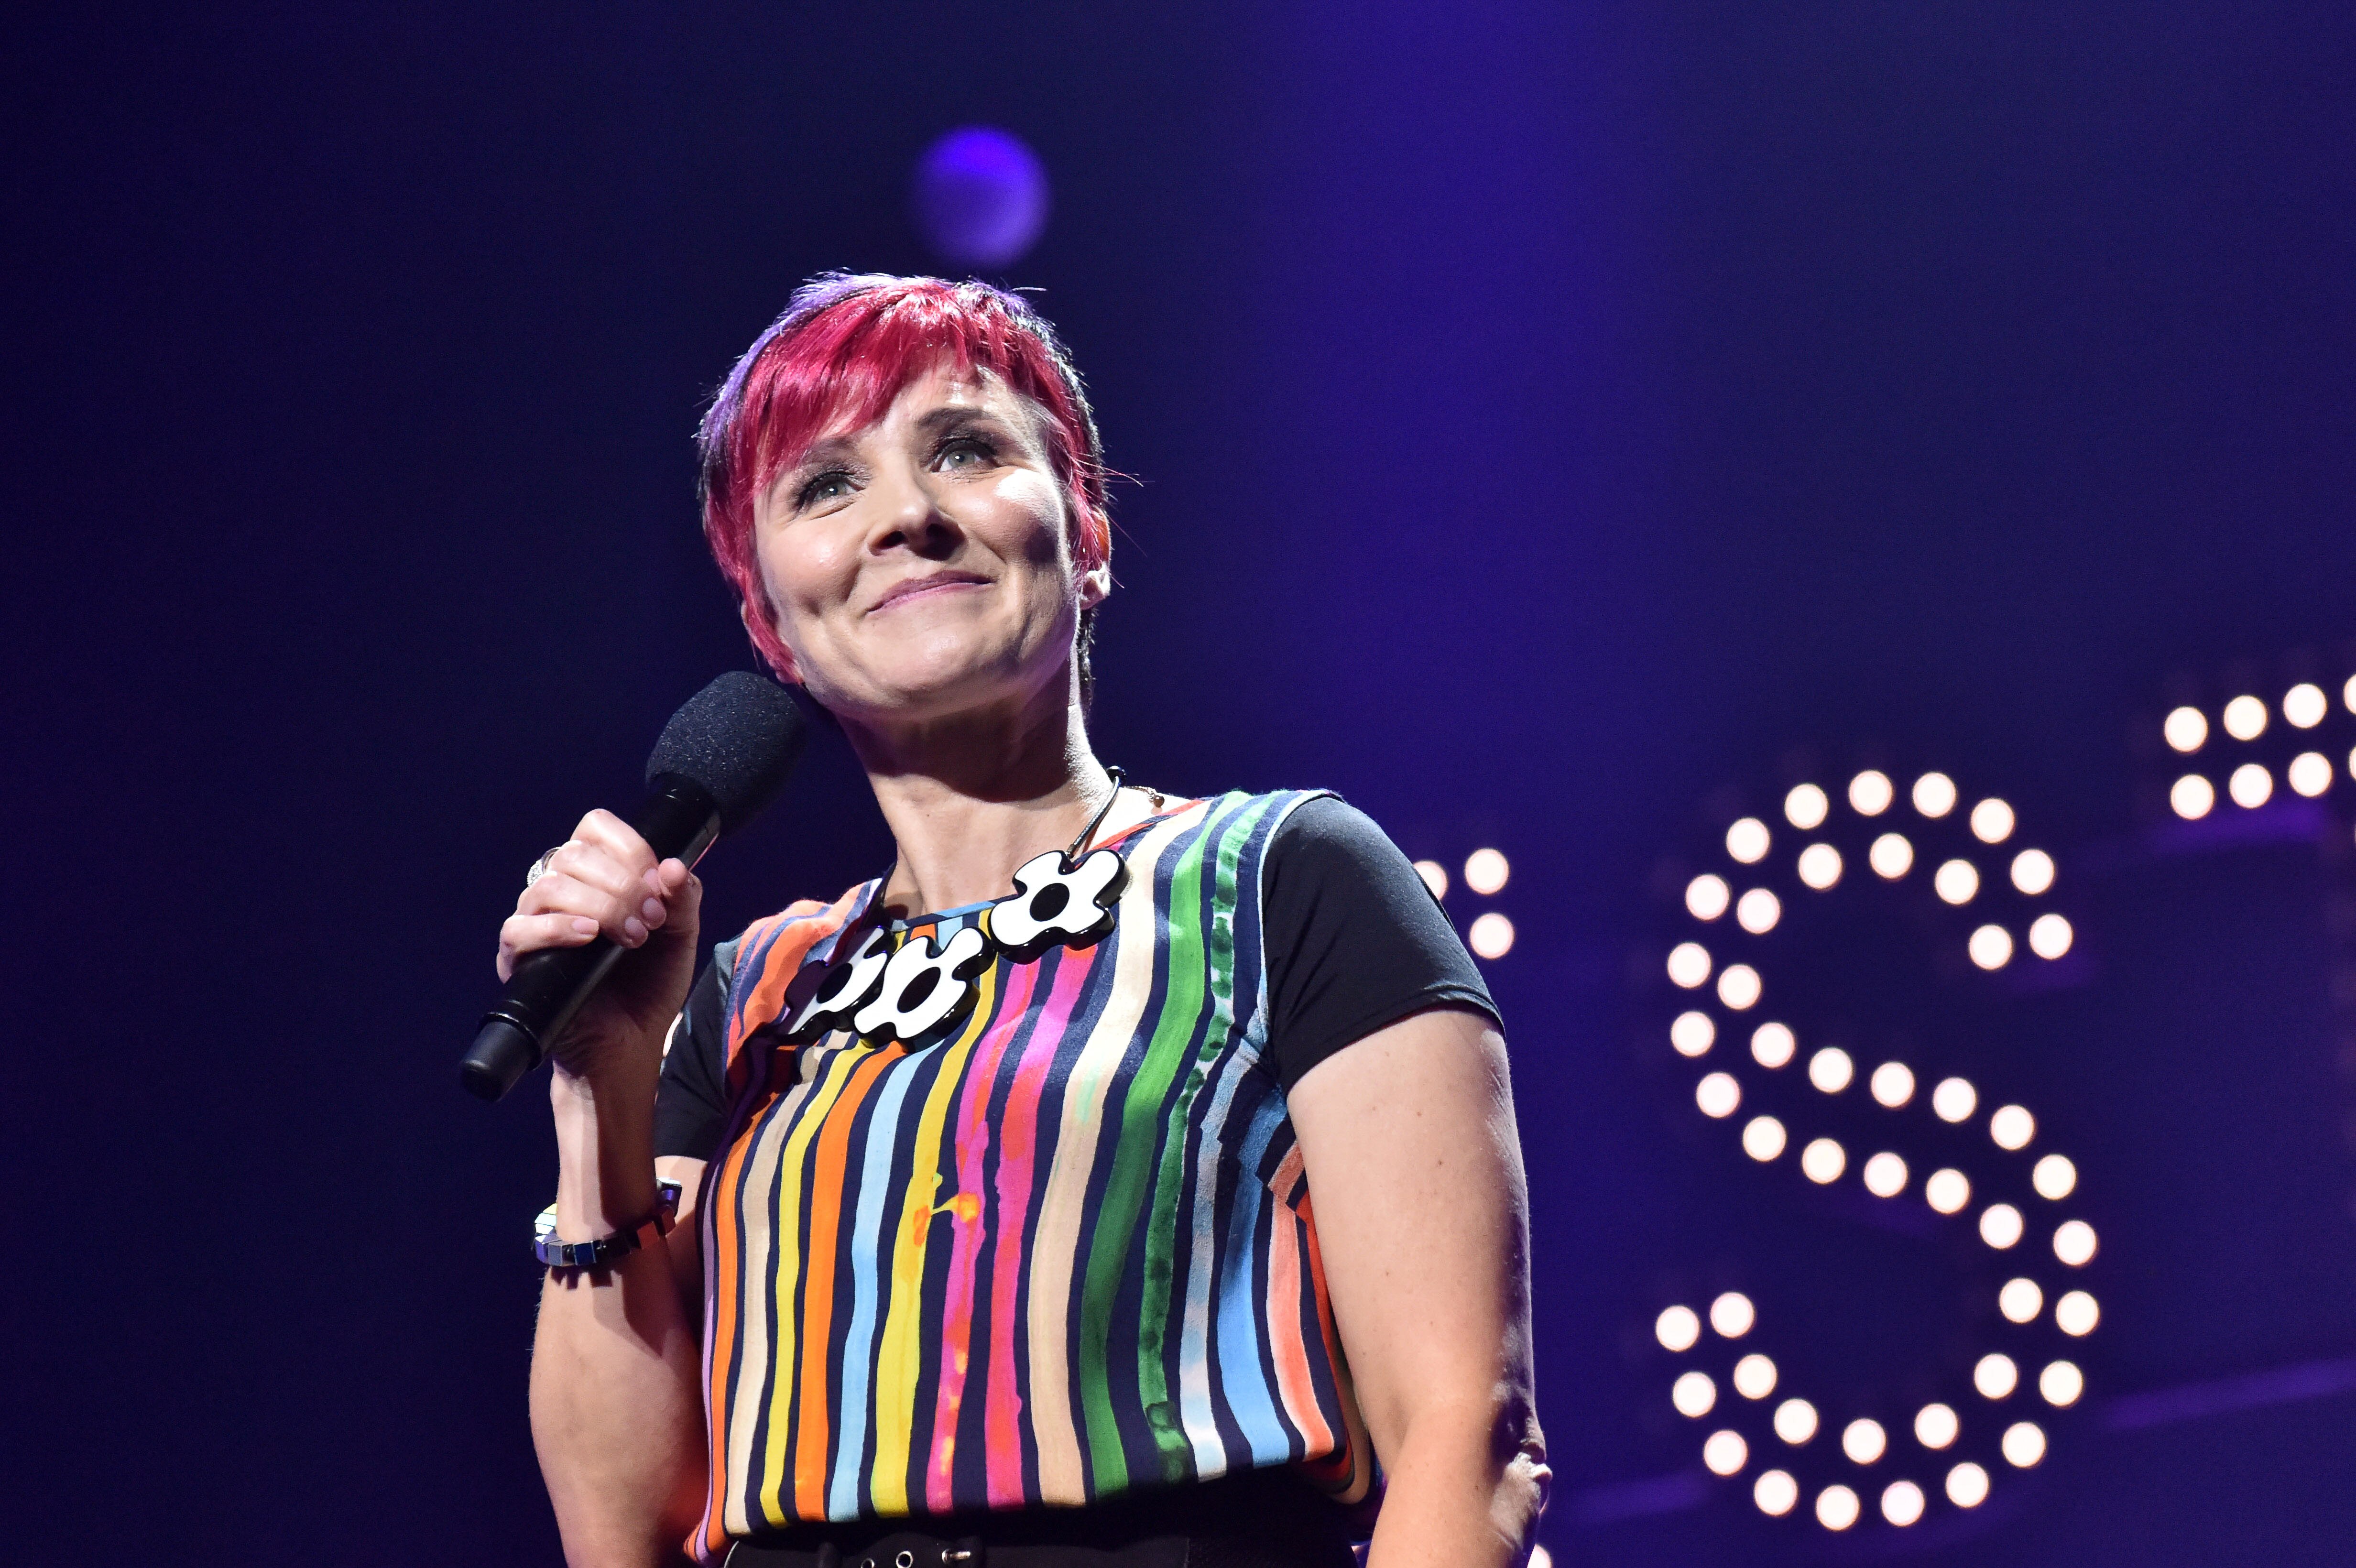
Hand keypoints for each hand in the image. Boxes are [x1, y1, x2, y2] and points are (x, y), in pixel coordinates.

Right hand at [497, 808, 700, 1081]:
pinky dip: (557, 928)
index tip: (659, 883)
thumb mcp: (679, 936)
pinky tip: (590, 938)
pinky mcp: (518, 960)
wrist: (630, 1044)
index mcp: (595, 877)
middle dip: (623, 884)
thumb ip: (682, 898)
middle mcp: (560, 893)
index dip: (630, 847)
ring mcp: (534, 924)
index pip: (594, 828)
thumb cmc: (649, 985)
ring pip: (549, 886)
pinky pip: (519, 928)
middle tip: (652, 921)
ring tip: (633, 938)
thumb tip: (672, 866)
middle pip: (574, 854)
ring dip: (601, 905)